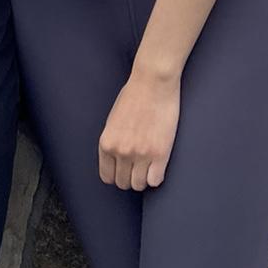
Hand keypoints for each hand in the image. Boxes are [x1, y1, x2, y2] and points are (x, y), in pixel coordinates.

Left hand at [98, 74, 180, 190]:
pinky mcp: (160, 153)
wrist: (153, 82)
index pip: (107, 176)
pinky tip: (158, 165)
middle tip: (138, 167)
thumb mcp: (113, 119)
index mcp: (106, 142)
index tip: (123, 170)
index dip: (116, 175)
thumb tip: (116, 158)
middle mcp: (121, 151)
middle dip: (130, 177)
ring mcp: (141, 154)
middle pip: (123, 183)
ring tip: (148, 166)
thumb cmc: (134, 95)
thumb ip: (113, 141)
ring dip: (143, 178)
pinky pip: (155, 180)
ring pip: (139, 185)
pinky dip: (156, 176)